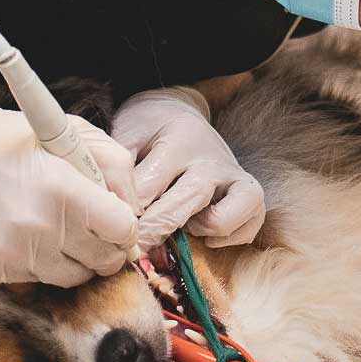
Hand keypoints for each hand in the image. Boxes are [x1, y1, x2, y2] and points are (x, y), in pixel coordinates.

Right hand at [0, 77, 137, 286]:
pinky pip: (39, 278)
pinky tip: (28, 232)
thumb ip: (114, 170)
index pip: (123, 231)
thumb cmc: (12, 138)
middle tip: (92, 226)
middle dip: (106, 244)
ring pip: (74, 277)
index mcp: (64, 191)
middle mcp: (41, 228)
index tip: (117, 220)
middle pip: (104, 260)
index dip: (126, 226)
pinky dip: (43, 261)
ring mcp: (15, 252)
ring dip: (77, 257)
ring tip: (59, 227)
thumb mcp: (72, 134)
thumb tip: (135, 213)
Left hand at [110, 87, 265, 251]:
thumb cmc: (148, 130)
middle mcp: (212, 159)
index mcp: (179, 138)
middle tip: (135, 247)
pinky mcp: (250, 195)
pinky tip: (201, 230)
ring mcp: (234, 177)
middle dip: (156, 228)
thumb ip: (119, 167)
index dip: (129, 211)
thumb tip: (110, 204)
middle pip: (188, 200)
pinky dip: (226, 238)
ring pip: (224, 217)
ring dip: (199, 229)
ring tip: (181, 226)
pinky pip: (248, 228)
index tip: (114, 226)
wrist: (181, 114)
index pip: (151, 183)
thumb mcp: (128, 134)